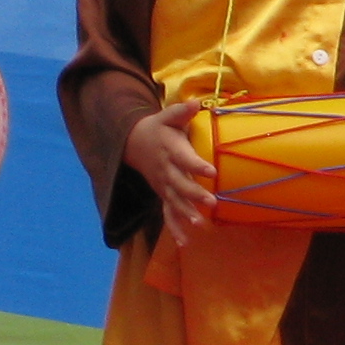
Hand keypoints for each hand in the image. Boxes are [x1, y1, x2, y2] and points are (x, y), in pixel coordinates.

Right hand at [126, 102, 214, 247]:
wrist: (132, 144)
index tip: (211, 171)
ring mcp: (163, 185)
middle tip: (211, 203)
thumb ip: (181, 112)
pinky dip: (175, 227)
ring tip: (200, 225)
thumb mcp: (167, 117)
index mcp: (170, 151)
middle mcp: (166, 171)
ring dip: (186, 214)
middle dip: (195, 194)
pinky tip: (185, 242)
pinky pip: (168, 213)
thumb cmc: (158, 128)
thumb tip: (196, 102)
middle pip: (180, 184)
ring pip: (174, 202)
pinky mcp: (162, 194)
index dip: (197, 164)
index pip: (185, 159)